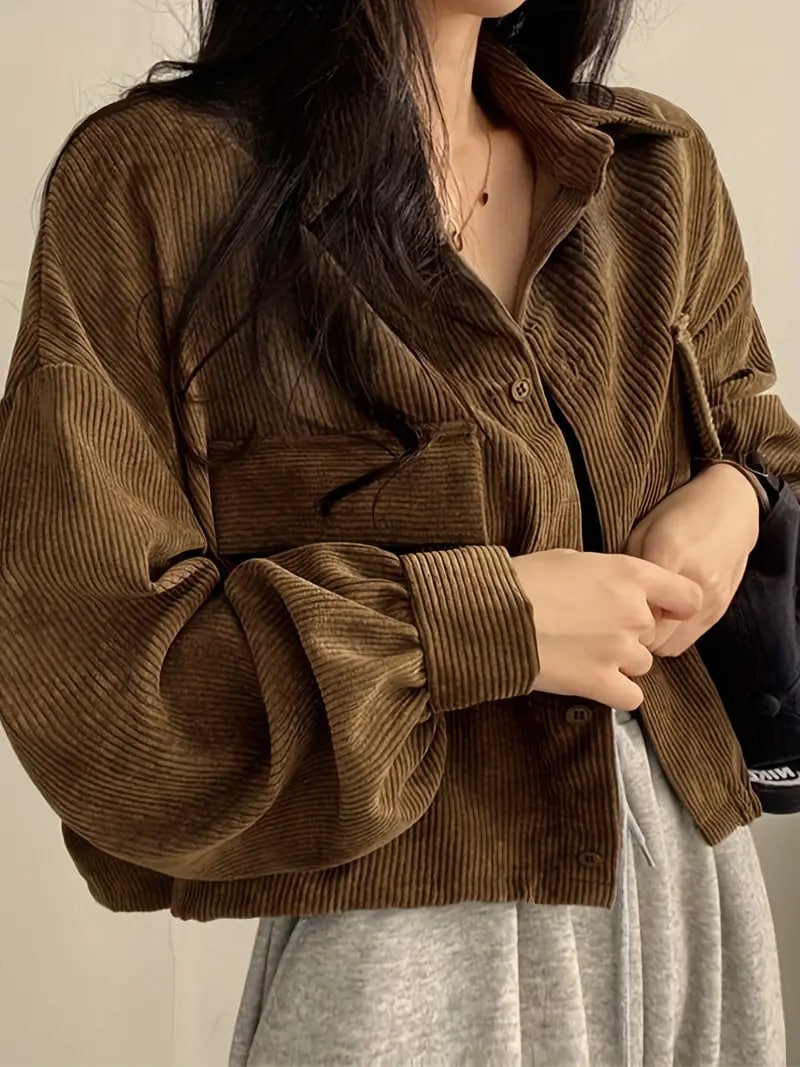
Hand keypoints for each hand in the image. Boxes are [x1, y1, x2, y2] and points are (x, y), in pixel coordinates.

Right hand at [509, 549, 701, 710]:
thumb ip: (606, 574)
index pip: (686, 595)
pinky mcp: (601, 682)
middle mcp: (634, 612)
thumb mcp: (572, 559)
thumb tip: (612, 587)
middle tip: (592, 630)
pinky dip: (614, 691)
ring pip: (641, 664)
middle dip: (629, 634)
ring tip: (582, 653)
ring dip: (619, 662)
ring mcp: (620, 650)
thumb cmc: (524, 580)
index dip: (676, 606)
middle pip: (653, 632)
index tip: (663, 611)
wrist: (493, 614)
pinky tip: (591, 679)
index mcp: (630, 574)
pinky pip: (630, 696)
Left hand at [624, 463, 760, 656]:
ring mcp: (713, 599)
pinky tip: (664, 617)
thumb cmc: (679, 514)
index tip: (610, 612)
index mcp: (670, 554)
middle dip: (634, 635)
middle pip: (654, 638)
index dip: (618, 620)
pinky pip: (689, 640)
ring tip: (644, 619)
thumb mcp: (643, 531)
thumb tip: (610, 604)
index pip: (636, 611)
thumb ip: (629, 569)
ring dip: (654, 639)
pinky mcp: (721, 609)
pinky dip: (672, 635)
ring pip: (671, 646)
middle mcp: (695, 581)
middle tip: (622, 620)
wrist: (732, 506)